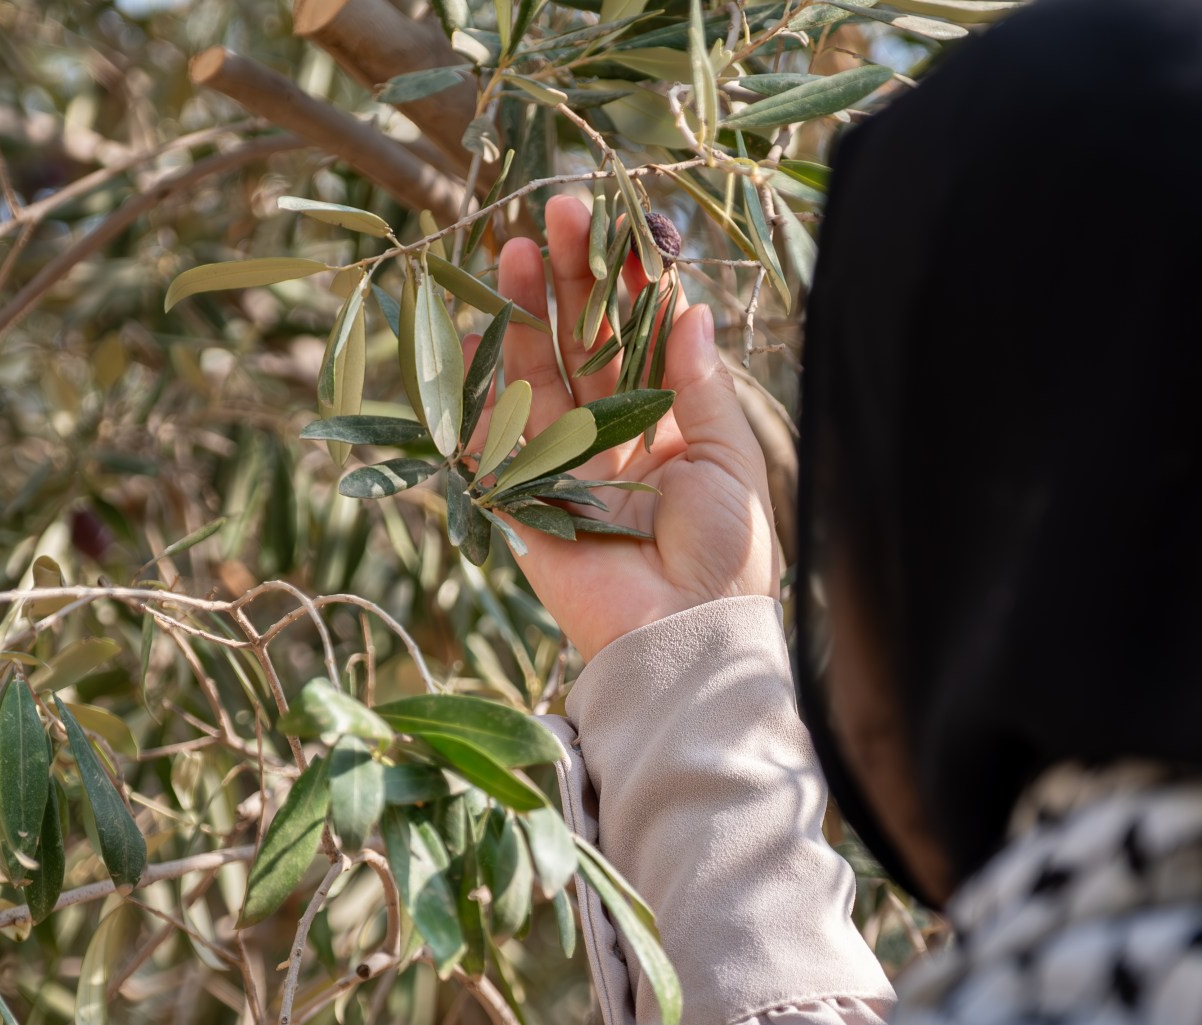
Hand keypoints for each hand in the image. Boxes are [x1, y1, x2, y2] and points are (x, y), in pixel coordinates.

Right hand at [467, 193, 776, 661]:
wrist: (686, 635)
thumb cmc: (726, 554)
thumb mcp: (728, 457)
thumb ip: (700, 384)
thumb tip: (688, 306)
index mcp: (665, 424)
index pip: (638, 337)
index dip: (626, 284)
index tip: (620, 227)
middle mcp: (611, 436)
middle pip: (580, 342)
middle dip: (567, 279)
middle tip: (556, 212)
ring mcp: (562, 464)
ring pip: (534, 374)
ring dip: (521, 313)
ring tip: (513, 250)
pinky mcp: (523, 498)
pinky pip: (493, 438)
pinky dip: (478, 389)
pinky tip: (473, 332)